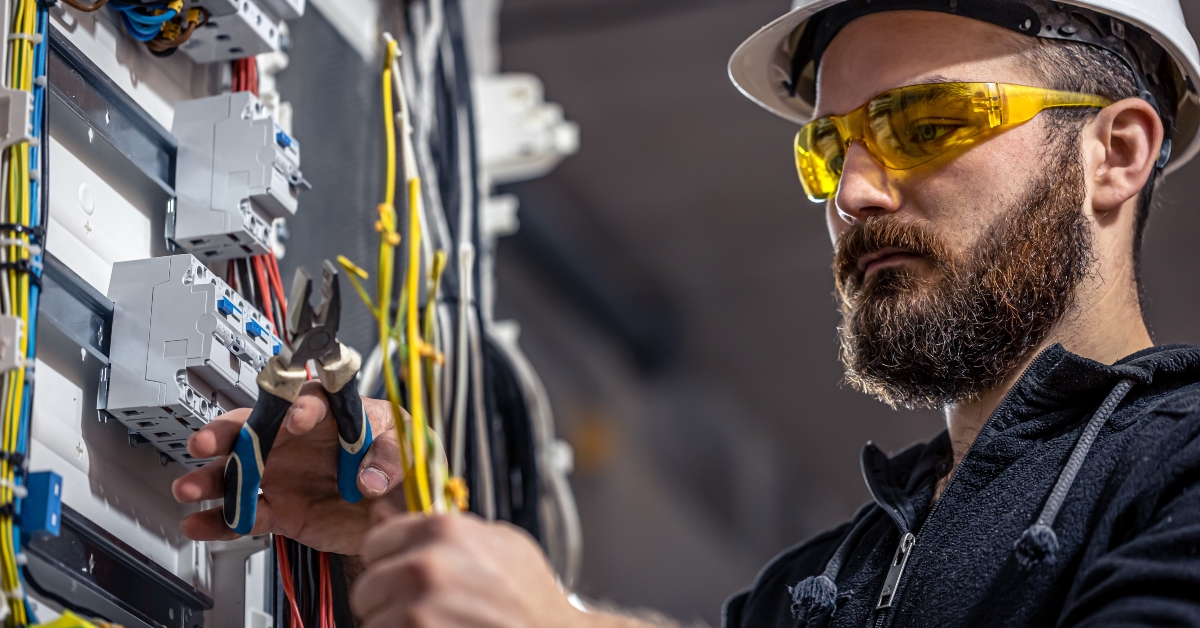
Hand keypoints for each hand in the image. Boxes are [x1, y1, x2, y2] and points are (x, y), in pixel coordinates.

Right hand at [171, 381, 406, 554]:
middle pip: (256, 429)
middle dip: (227, 434)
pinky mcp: (282, 510)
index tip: (296, 419)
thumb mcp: (410, 450)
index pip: (310, 401)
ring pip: (240, 472)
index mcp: (333, 415)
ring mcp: (285, 475)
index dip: (300, 407)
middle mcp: (299, 441)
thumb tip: (370, 477)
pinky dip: (221, 521)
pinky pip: (246, 514)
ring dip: (211, 479)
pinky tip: (199, 523)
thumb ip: (390, 458)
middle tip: (206, 442)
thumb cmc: (402, 463)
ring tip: (188, 488)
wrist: (399, 510)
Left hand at [352, 505, 585, 627]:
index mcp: (442, 530)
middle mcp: (425, 566)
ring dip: (396, 627)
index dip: (389, 562)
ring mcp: (417, 610)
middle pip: (367, 587)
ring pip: (372, 622)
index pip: (375, 543)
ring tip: (435, 625)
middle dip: (388, 600)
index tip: (404, 575)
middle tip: (424, 609)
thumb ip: (442, 527)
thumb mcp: (498, 542)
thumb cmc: (529, 595)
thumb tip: (383, 512)